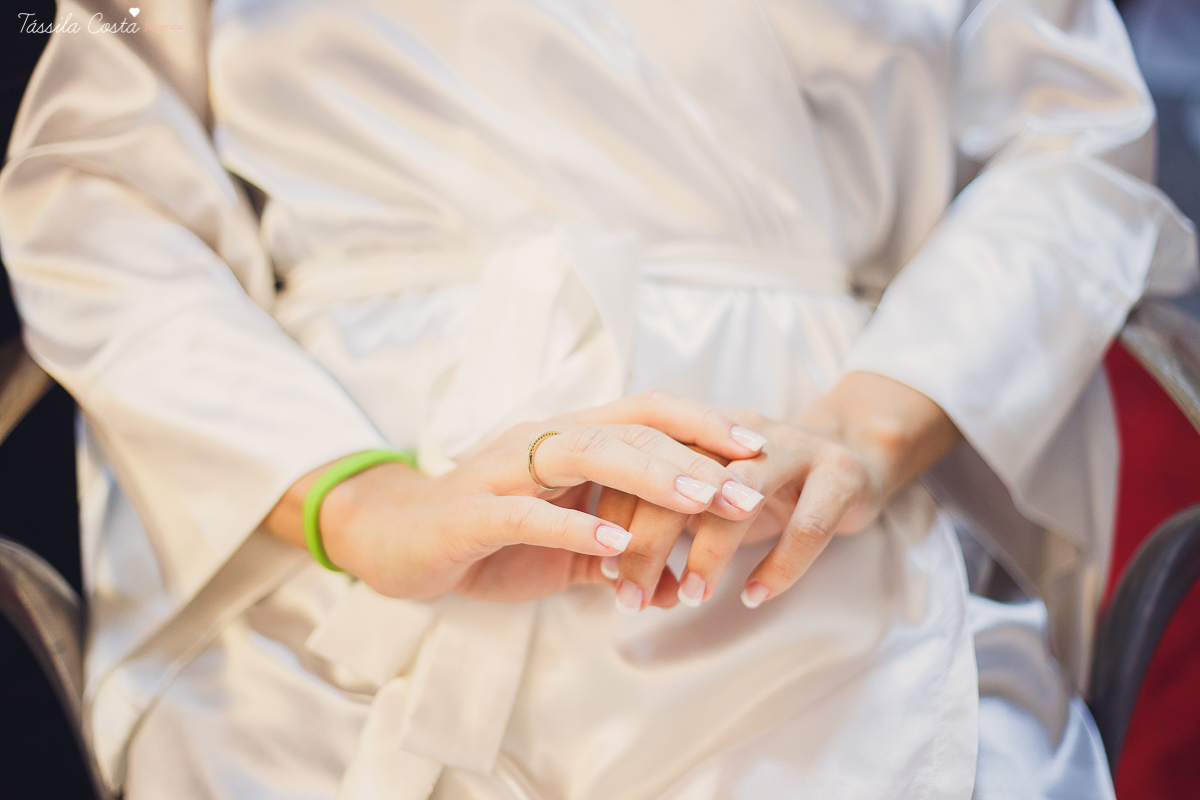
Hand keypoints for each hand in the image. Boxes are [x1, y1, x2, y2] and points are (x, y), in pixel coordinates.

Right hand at [264, 390, 766, 599]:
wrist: (393, 539)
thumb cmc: (485, 537)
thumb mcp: (562, 543)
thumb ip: (614, 548)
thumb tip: (678, 576)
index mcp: (567, 440)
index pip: (645, 414)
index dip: (703, 424)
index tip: (758, 448)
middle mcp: (542, 440)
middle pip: (629, 429)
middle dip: (696, 456)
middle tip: (750, 488)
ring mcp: (505, 471)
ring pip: (587, 454)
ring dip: (650, 476)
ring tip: (702, 499)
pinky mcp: (473, 513)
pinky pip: (527, 513)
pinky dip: (573, 527)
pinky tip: (615, 546)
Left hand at [603, 373, 961, 611]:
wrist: (856, 450)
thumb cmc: (765, 487)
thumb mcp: (710, 493)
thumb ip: (666, 519)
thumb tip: (613, 574)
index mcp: (701, 431)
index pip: (642, 465)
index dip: (617, 517)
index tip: (603, 571)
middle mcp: (740, 434)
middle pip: (681, 479)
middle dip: (651, 543)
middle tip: (631, 598)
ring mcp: (794, 449)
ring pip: (741, 495)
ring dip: (709, 551)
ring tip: (689, 596)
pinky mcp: (841, 475)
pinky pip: (808, 525)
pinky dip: (780, 565)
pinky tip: (755, 595)